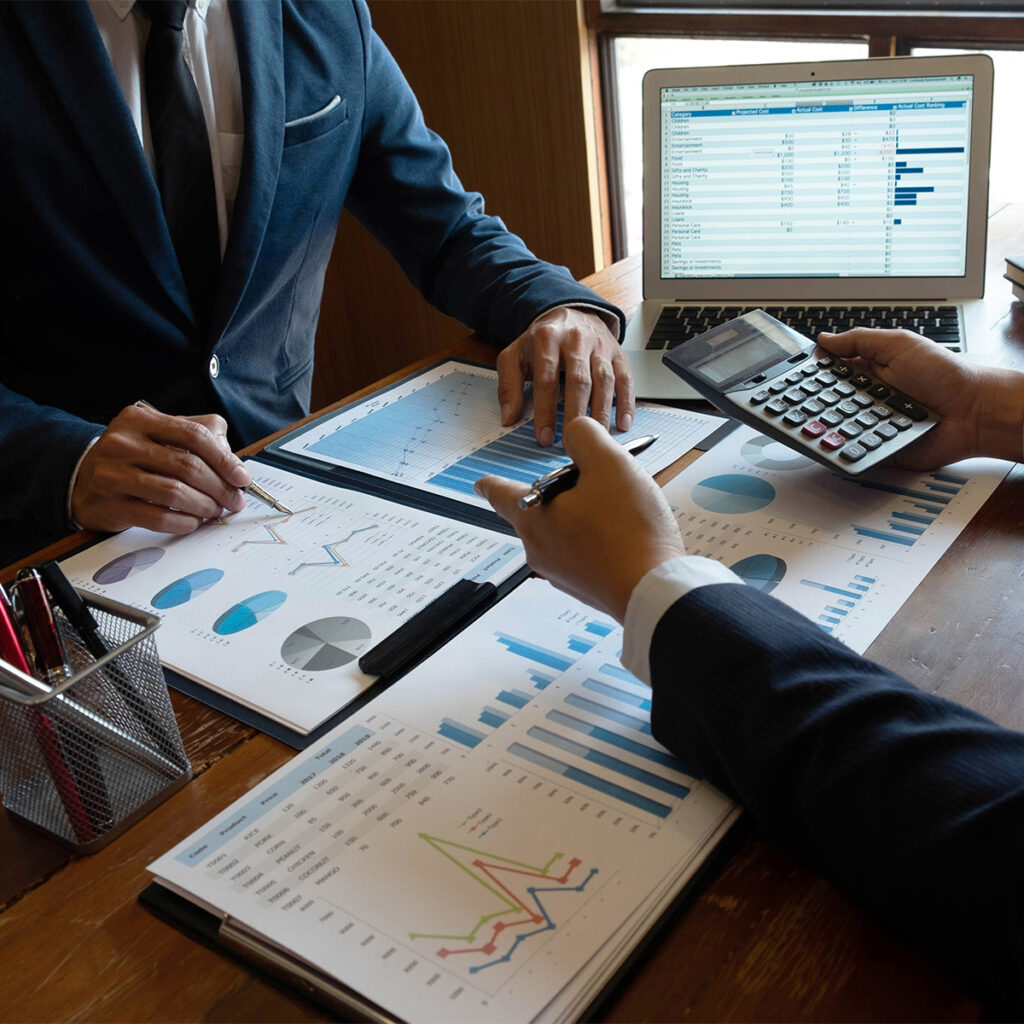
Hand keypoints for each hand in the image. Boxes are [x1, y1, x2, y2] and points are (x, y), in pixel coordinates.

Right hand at [71, 404, 251, 534]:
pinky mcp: (110, 505)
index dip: (225, 459)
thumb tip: (234, 462)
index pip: (194, 436)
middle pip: (187, 466)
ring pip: (175, 493)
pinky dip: (184, 522)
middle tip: (234, 500)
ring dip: (204, 506)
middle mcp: (122, 443)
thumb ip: (199, 436)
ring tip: (215, 511)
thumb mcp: (160, 434)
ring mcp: (112, 474)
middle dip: (220, 488)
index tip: (242, 478)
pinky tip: (193, 522)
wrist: (82, 479)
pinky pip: (158, 517)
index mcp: (140, 420)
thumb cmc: (133, 457)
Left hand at [474, 417, 683, 620]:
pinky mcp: (585, 587)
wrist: (655, 590)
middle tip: (597, 482)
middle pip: (541, 508)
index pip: (500, 494)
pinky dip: (600, 538)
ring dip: (586, 514)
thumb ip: (585, 437)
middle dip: (565, 492)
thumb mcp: (609, 464)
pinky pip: (584, 552)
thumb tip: (575, 433)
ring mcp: (561, 572)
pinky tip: (627, 533)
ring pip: (565, 530)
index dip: (491, 483)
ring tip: (621, 509)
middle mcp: (539, 550)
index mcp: (533, 518)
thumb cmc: (630, 530)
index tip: (479, 483)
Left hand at [496, 307, 634, 446]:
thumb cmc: (542, 340)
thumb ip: (508, 386)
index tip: (545, 436)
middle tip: (573, 441)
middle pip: (579, 381)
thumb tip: (509, 418)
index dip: (546, 411)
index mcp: (547, 339)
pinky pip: (625, 379)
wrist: (571, 313)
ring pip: (604, 380)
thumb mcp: (515, 356)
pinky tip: (623, 423)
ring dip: (601, 412)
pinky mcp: (618, 354)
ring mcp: (600, 346)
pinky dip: (626, 402)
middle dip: (576, 414)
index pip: (546, 379)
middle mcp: (576, 340)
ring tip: (596, 438)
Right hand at [819, 328, 1023, 466]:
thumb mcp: (899, 344)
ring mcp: (872, 423)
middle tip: (802, 402)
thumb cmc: (946, 374)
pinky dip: (848, 446)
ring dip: (830, 424)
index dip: (811, 375)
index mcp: (869, 371)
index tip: (791, 377)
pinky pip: (856, 448)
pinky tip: (842, 440)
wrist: (973, 412)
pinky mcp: (879, 447)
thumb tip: (825, 339)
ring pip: (837, 427)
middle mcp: (867, 398)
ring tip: (820, 422)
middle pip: (827, 402)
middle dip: (815, 402)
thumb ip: (860, 340)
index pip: (829, 373)